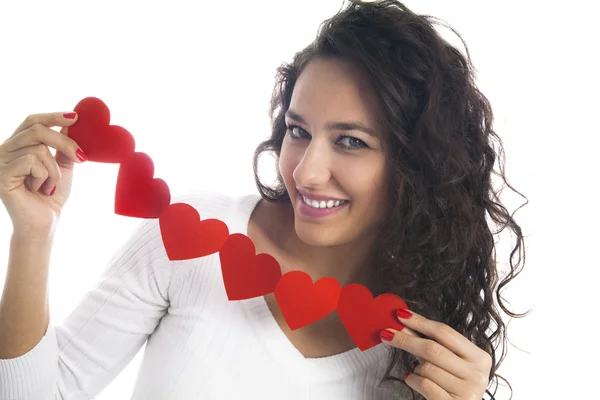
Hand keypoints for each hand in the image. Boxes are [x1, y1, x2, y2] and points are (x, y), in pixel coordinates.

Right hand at [0, 112, 86, 236]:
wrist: (44, 222)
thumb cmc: (52, 194)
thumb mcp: (62, 165)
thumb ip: (64, 145)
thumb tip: (71, 122)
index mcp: (18, 144)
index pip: (32, 121)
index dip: (53, 116)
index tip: (76, 117)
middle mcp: (5, 149)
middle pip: (37, 130)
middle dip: (64, 142)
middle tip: (81, 158)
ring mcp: (0, 161)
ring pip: (38, 149)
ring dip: (54, 170)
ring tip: (49, 186)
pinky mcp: (1, 174)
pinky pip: (32, 163)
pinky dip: (44, 177)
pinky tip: (39, 190)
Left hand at [380, 309, 491, 399]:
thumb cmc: (454, 385)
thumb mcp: (449, 362)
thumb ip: (430, 344)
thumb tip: (403, 324)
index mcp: (480, 358)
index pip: (445, 332)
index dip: (420, 322)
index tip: (401, 315)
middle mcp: (477, 374)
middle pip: (433, 349)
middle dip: (406, 340)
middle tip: (387, 333)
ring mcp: (467, 391)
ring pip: (427, 368)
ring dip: (416, 368)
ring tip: (419, 372)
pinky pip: (424, 384)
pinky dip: (413, 379)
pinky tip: (413, 379)